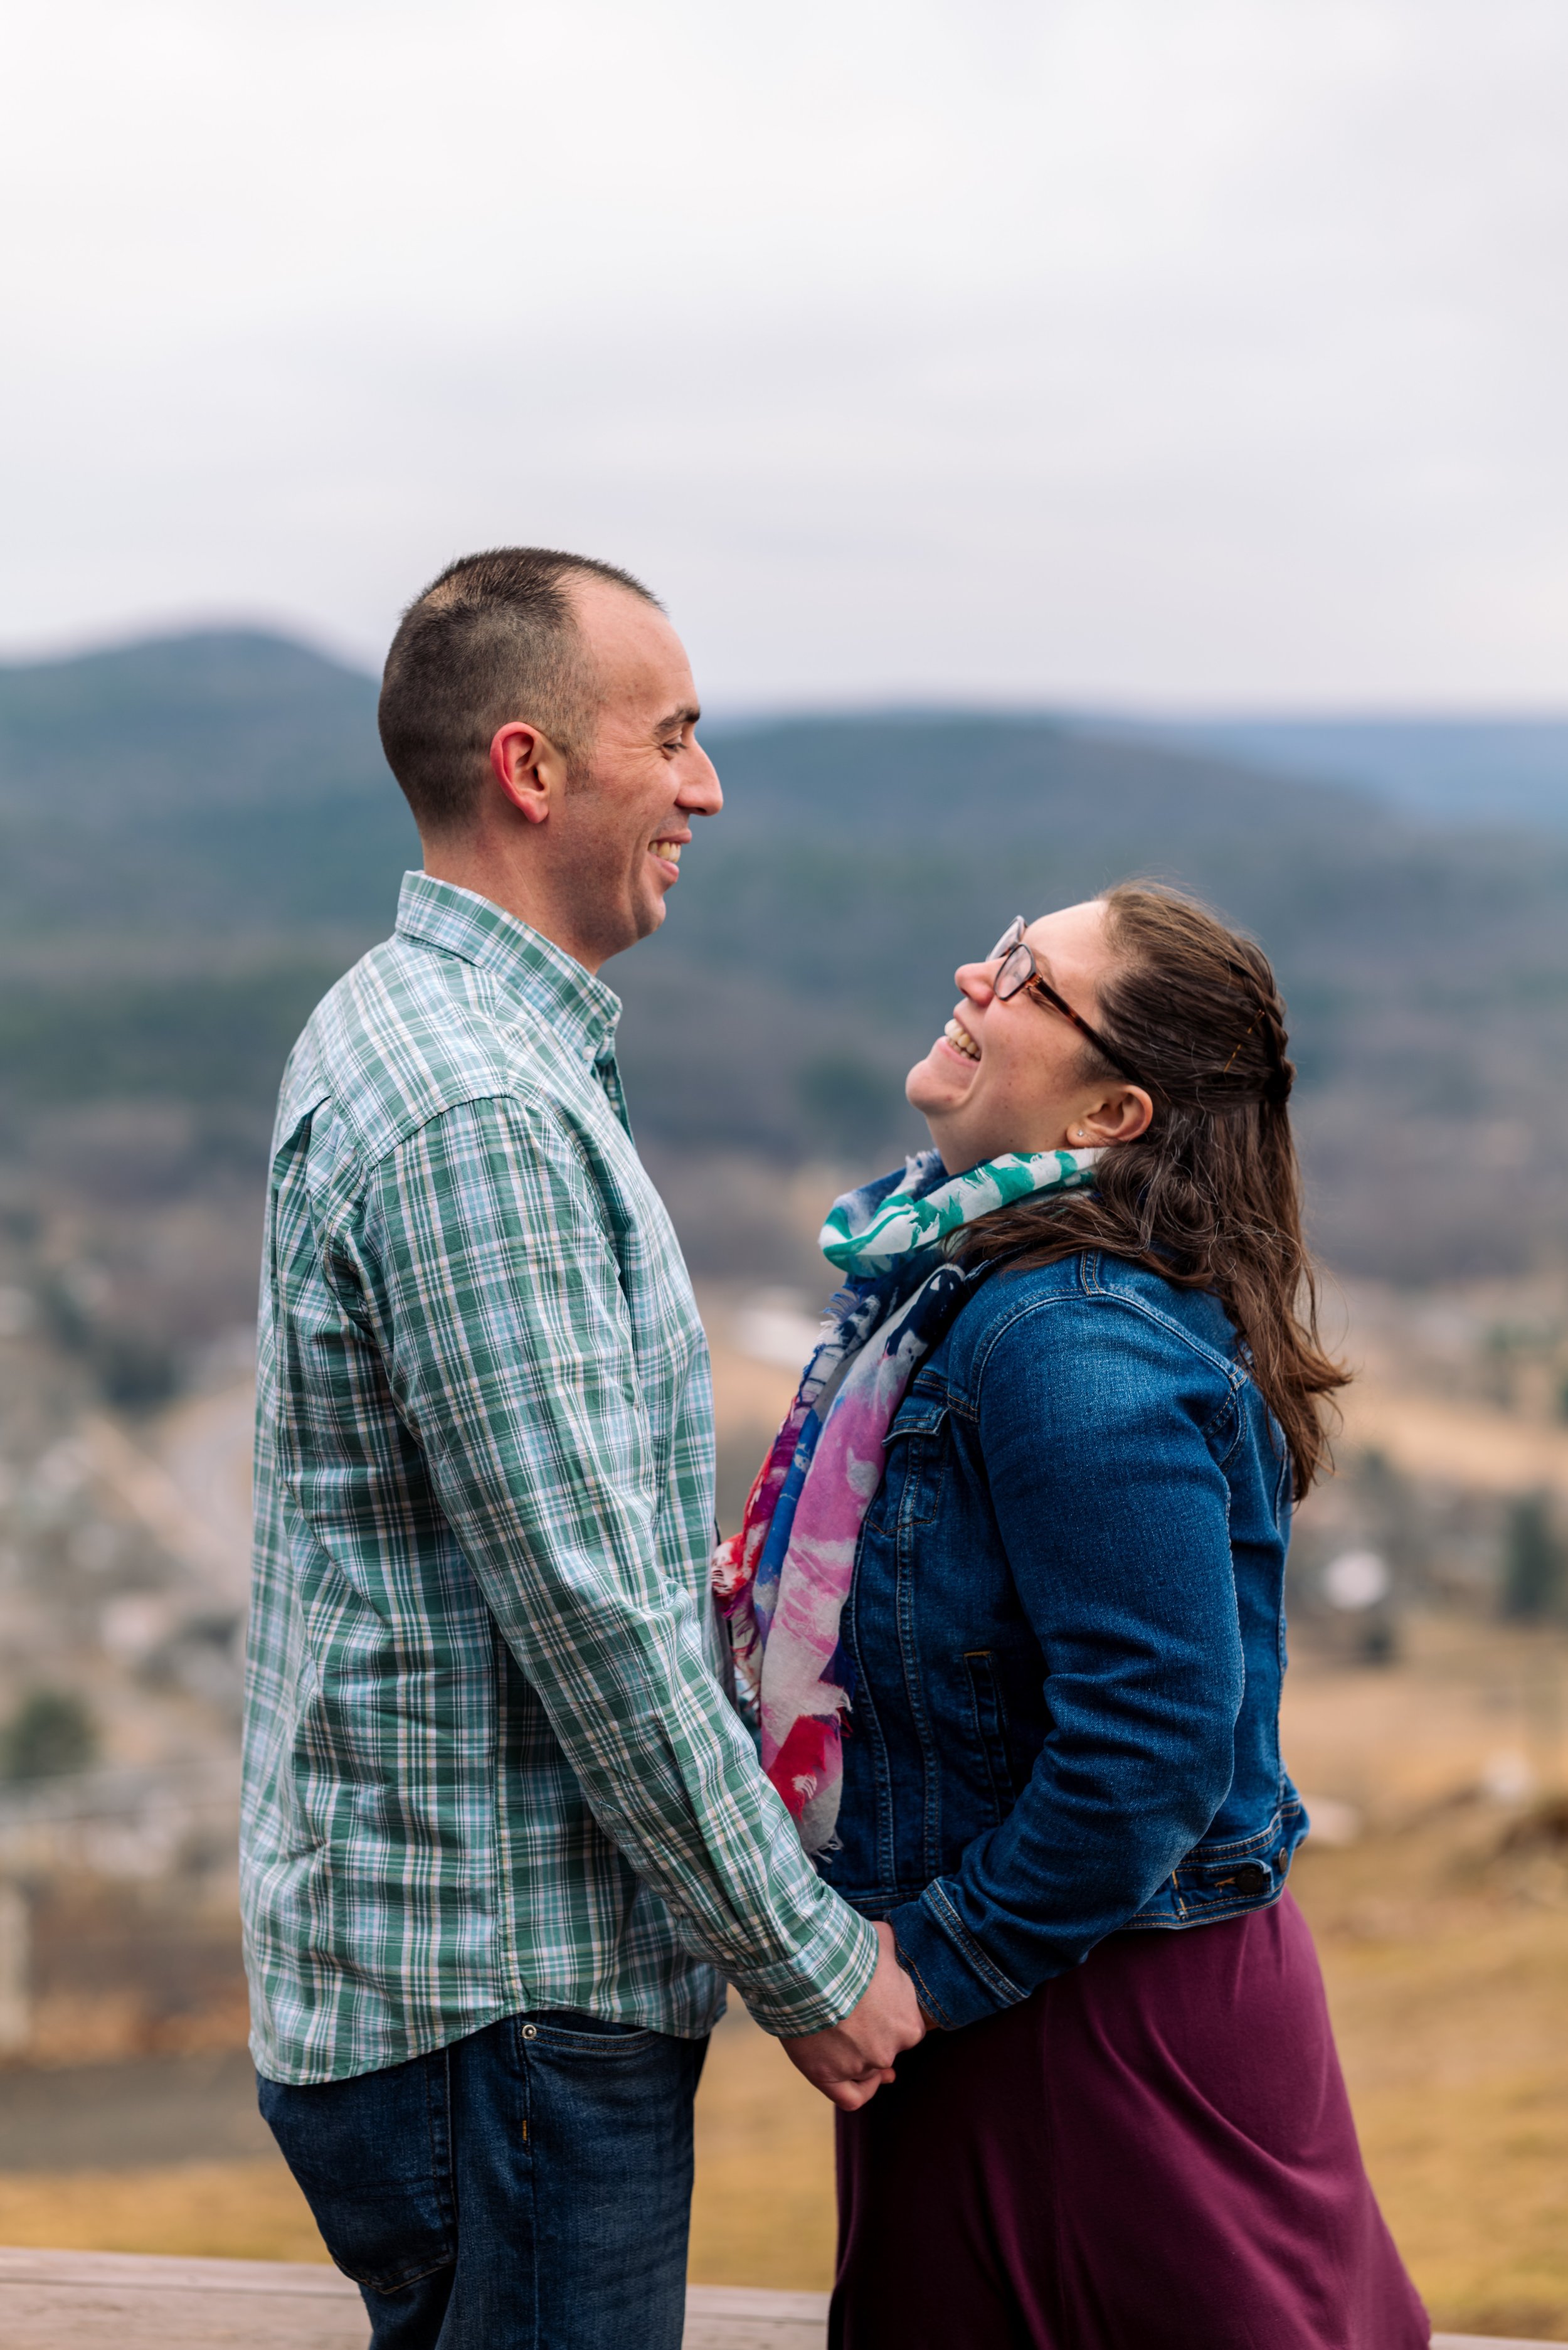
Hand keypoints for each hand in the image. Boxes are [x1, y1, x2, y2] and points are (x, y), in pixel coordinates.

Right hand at [780, 1923, 925, 2110]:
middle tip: (855, 2013)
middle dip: (873, 2034)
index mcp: (909, 2025)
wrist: (807, 1965)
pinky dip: (858, 2090)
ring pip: (865, 2069)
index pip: (907, 2030)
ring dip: (856, 2053)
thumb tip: (893, 1952)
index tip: (879, 2009)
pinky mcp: (828, 2076)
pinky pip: (851, 2097)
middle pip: (886, 2049)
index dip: (892, 2020)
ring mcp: (858, 2066)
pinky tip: (853, 2075)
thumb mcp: (882, 1940)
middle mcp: (889, 2051)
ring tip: (838, 2028)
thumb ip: (894, 1955)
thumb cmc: (847, 1950)